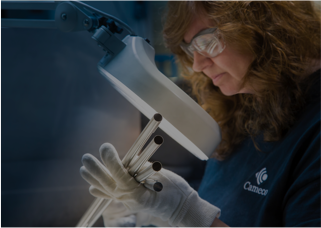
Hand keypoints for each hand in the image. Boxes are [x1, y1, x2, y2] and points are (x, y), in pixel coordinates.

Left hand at [80, 143, 219, 227]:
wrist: (181, 208)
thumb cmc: (176, 192)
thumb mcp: (162, 175)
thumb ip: (143, 166)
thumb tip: (128, 159)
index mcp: (137, 193)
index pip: (119, 174)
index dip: (110, 160)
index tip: (105, 146)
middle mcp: (129, 199)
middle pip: (107, 183)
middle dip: (95, 169)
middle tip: (86, 157)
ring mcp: (127, 202)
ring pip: (106, 191)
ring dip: (94, 179)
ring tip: (83, 169)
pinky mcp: (129, 202)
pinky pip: (111, 198)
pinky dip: (101, 192)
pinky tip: (92, 189)